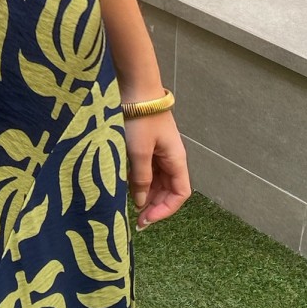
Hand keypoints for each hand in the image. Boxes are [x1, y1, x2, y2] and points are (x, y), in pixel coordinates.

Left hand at [122, 111, 190, 228]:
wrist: (135, 88)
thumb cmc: (140, 120)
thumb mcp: (139, 152)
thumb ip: (141, 178)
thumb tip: (141, 202)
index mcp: (176, 159)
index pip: (180, 193)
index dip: (166, 209)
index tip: (147, 219)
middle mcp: (171, 157)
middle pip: (169, 189)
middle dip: (155, 205)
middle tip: (136, 219)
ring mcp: (160, 150)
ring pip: (158, 181)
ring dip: (147, 194)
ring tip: (130, 206)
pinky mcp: (148, 144)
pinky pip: (148, 169)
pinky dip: (140, 180)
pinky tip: (126, 186)